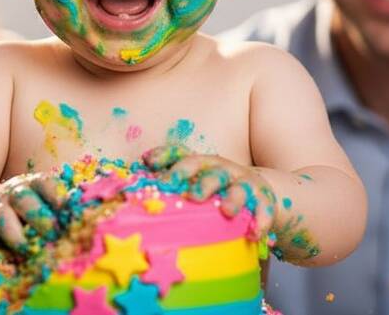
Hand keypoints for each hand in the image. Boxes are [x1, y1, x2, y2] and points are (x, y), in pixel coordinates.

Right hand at [0, 173, 62, 255]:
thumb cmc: (33, 207)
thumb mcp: (46, 200)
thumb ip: (63, 209)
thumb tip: (89, 219)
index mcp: (35, 185)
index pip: (46, 184)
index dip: (56, 195)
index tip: (66, 210)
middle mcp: (13, 194)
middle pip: (23, 199)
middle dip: (38, 217)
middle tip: (53, 236)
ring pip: (1, 217)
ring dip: (14, 234)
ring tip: (26, 250)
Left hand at [144, 146, 276, 238]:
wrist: (258, 190)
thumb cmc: (215, 188)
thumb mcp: (193, 181)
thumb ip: (167, 183)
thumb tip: (125, 191)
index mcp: (200, 164)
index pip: (180, 155)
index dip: (165, 157)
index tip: (149, 162)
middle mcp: (221, 169)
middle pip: (210, 170)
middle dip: (200, 180)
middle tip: (191, 194)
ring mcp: (244, 184)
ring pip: (238, 189)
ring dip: (232, 199)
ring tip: (226, 211)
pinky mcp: (264, 201)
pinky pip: (264, 211)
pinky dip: (261, 221)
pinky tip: (254, 234)